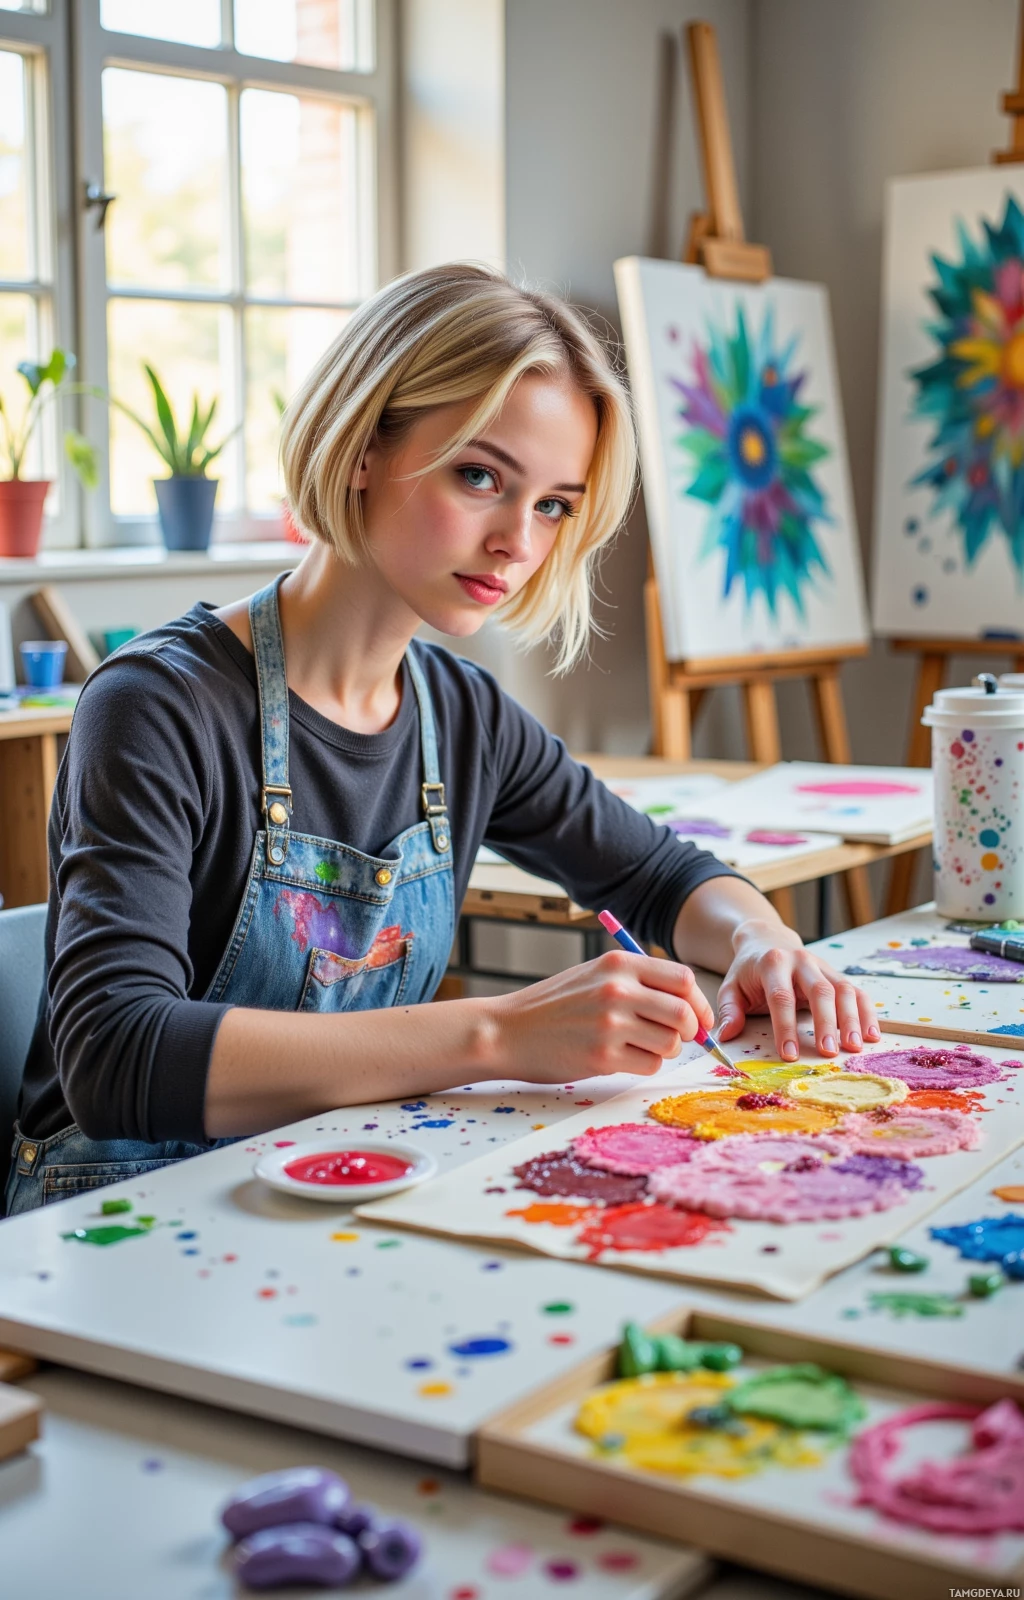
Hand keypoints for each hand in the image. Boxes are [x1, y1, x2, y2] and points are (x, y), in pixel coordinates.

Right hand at [493, 950, 716, 1081]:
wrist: (507, 1031)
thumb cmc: (553, 1006)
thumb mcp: (593, 975)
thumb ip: (638, 982)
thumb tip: (689, 1006)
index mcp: (618, 964)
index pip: (682, 979)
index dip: (699, 1002)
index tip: (700, 1018)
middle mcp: (617, 990)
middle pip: (684, 1013)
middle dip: (690, 1031)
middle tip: (678, 1038)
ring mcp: (610, 1024)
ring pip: (671, 1044)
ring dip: (665, 1050)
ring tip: (639, 1046)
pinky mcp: (602, 1057)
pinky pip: (649, 1066)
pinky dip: (644, 1065)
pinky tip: (621, 1058)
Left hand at [715, 919, 879, 1060]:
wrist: (767, 939)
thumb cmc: (749, 970)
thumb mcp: (731, 987)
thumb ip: (729, 1010)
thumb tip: (726, 1036)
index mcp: (773, 964)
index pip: (781, 997)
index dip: (786, 1026)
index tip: (789, 1054)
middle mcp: (801, 961)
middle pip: (819, 991)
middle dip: (825, 1023)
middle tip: (828, 1052)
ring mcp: (822, 966)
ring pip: (843, 990)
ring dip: (851, 1019)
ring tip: (855, 1046)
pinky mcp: (836, 974)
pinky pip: (856, 992)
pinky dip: (866, 1012)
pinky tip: (871, 1034)